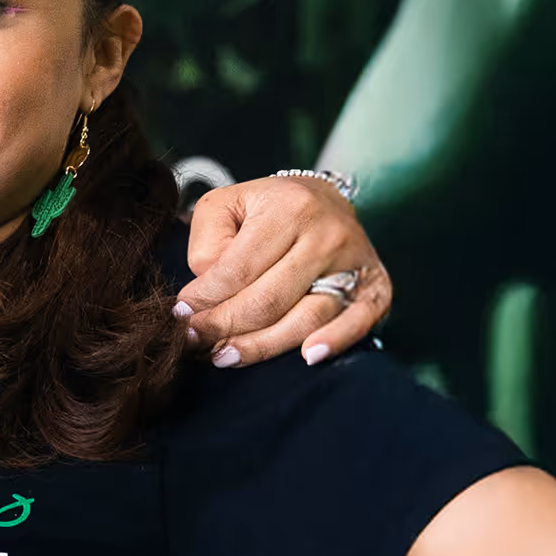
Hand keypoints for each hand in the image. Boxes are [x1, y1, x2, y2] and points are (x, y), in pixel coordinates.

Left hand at [178, 175, 389, 368]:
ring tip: (224, 356)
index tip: (179, 316)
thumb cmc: (264, 208)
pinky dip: (335, 341)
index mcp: (289, 209)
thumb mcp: (225, 206)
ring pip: (307, 318)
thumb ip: (208, 244)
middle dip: (224, 327)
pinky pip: (358, 321)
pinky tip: (307, 356)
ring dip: (262, 346)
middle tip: (193, 342)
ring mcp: (355, 263)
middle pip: (269, 300)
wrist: (324, 199)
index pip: (238, 270)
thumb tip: (206, 296)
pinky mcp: (376, 286)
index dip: (205, 300)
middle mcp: (328, 236)